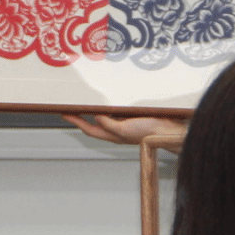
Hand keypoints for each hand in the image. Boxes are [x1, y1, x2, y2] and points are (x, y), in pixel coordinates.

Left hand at [61, 113, 188, 144]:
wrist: (168, 131)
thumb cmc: (149, 133)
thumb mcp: (125, 129)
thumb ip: (109, 124)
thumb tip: (95, 116)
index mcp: (113, 135)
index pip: (89, 129)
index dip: (76, 122)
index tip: (65, 114)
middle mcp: (116, 130)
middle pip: (94, 123)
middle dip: (82, 116)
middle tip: (72, 107)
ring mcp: (124, 124)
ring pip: (104, 117)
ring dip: (94, 110)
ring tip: (86, 102)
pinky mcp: (132, 117)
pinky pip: (116, 111)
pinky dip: (108, 106)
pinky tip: (107, 99)